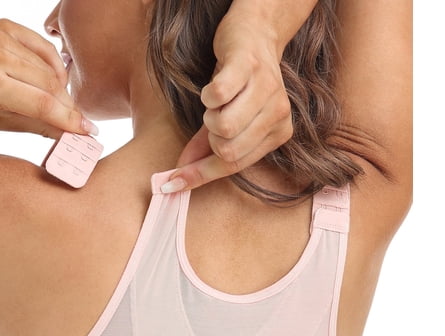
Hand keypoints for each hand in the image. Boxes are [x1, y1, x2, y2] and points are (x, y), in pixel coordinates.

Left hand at [0, 19, 96, 137]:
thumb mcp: (5, 125)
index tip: (90, 131)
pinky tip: (50, 80)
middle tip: (76, 120)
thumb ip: (43, 127)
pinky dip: (52, 66)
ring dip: (60, 88)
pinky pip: (43, 48)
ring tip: (58, 102)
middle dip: (68, 105)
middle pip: (50, 85)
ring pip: (50, 68)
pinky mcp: (4, 26)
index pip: (44, 104)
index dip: (71, 120)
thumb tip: (76, 135)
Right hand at [162, 14, 292, 192]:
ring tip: (217, 101)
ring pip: (224, 127)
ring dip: (209, 114)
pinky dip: (208, 95)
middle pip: (228, 150)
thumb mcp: (227, 119)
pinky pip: (219, 96)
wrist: (256, 34)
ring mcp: (268, 90)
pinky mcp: (250, 66)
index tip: (173, 183)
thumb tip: (178, 178)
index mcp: (278, 134)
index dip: (201, 175)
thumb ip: (206, 149)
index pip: (234, 165)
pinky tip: (214, 86)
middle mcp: (279, 115)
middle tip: (213, 117)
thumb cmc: (240, 83)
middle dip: (210, 137)